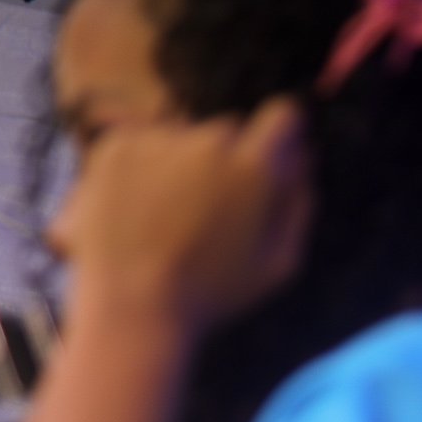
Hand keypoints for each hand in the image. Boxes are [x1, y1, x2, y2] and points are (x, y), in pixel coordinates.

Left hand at [45, 98, 313, 331]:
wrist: (133, 306)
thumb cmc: (213, 293)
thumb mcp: (280, 263)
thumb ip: (299, 204)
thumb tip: (304, 157)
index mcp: (255, 168)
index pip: (282, 115)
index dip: (280, 134)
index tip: (271, 154)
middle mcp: (209, 140)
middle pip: (228, 129)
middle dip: (227, 159)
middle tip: (210, 207)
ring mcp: (159, 139)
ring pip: (182, 137)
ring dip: (182, 162)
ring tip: (169, 215)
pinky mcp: (117, 145)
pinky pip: (142, 143)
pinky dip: (143, 167)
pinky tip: (140, 209)